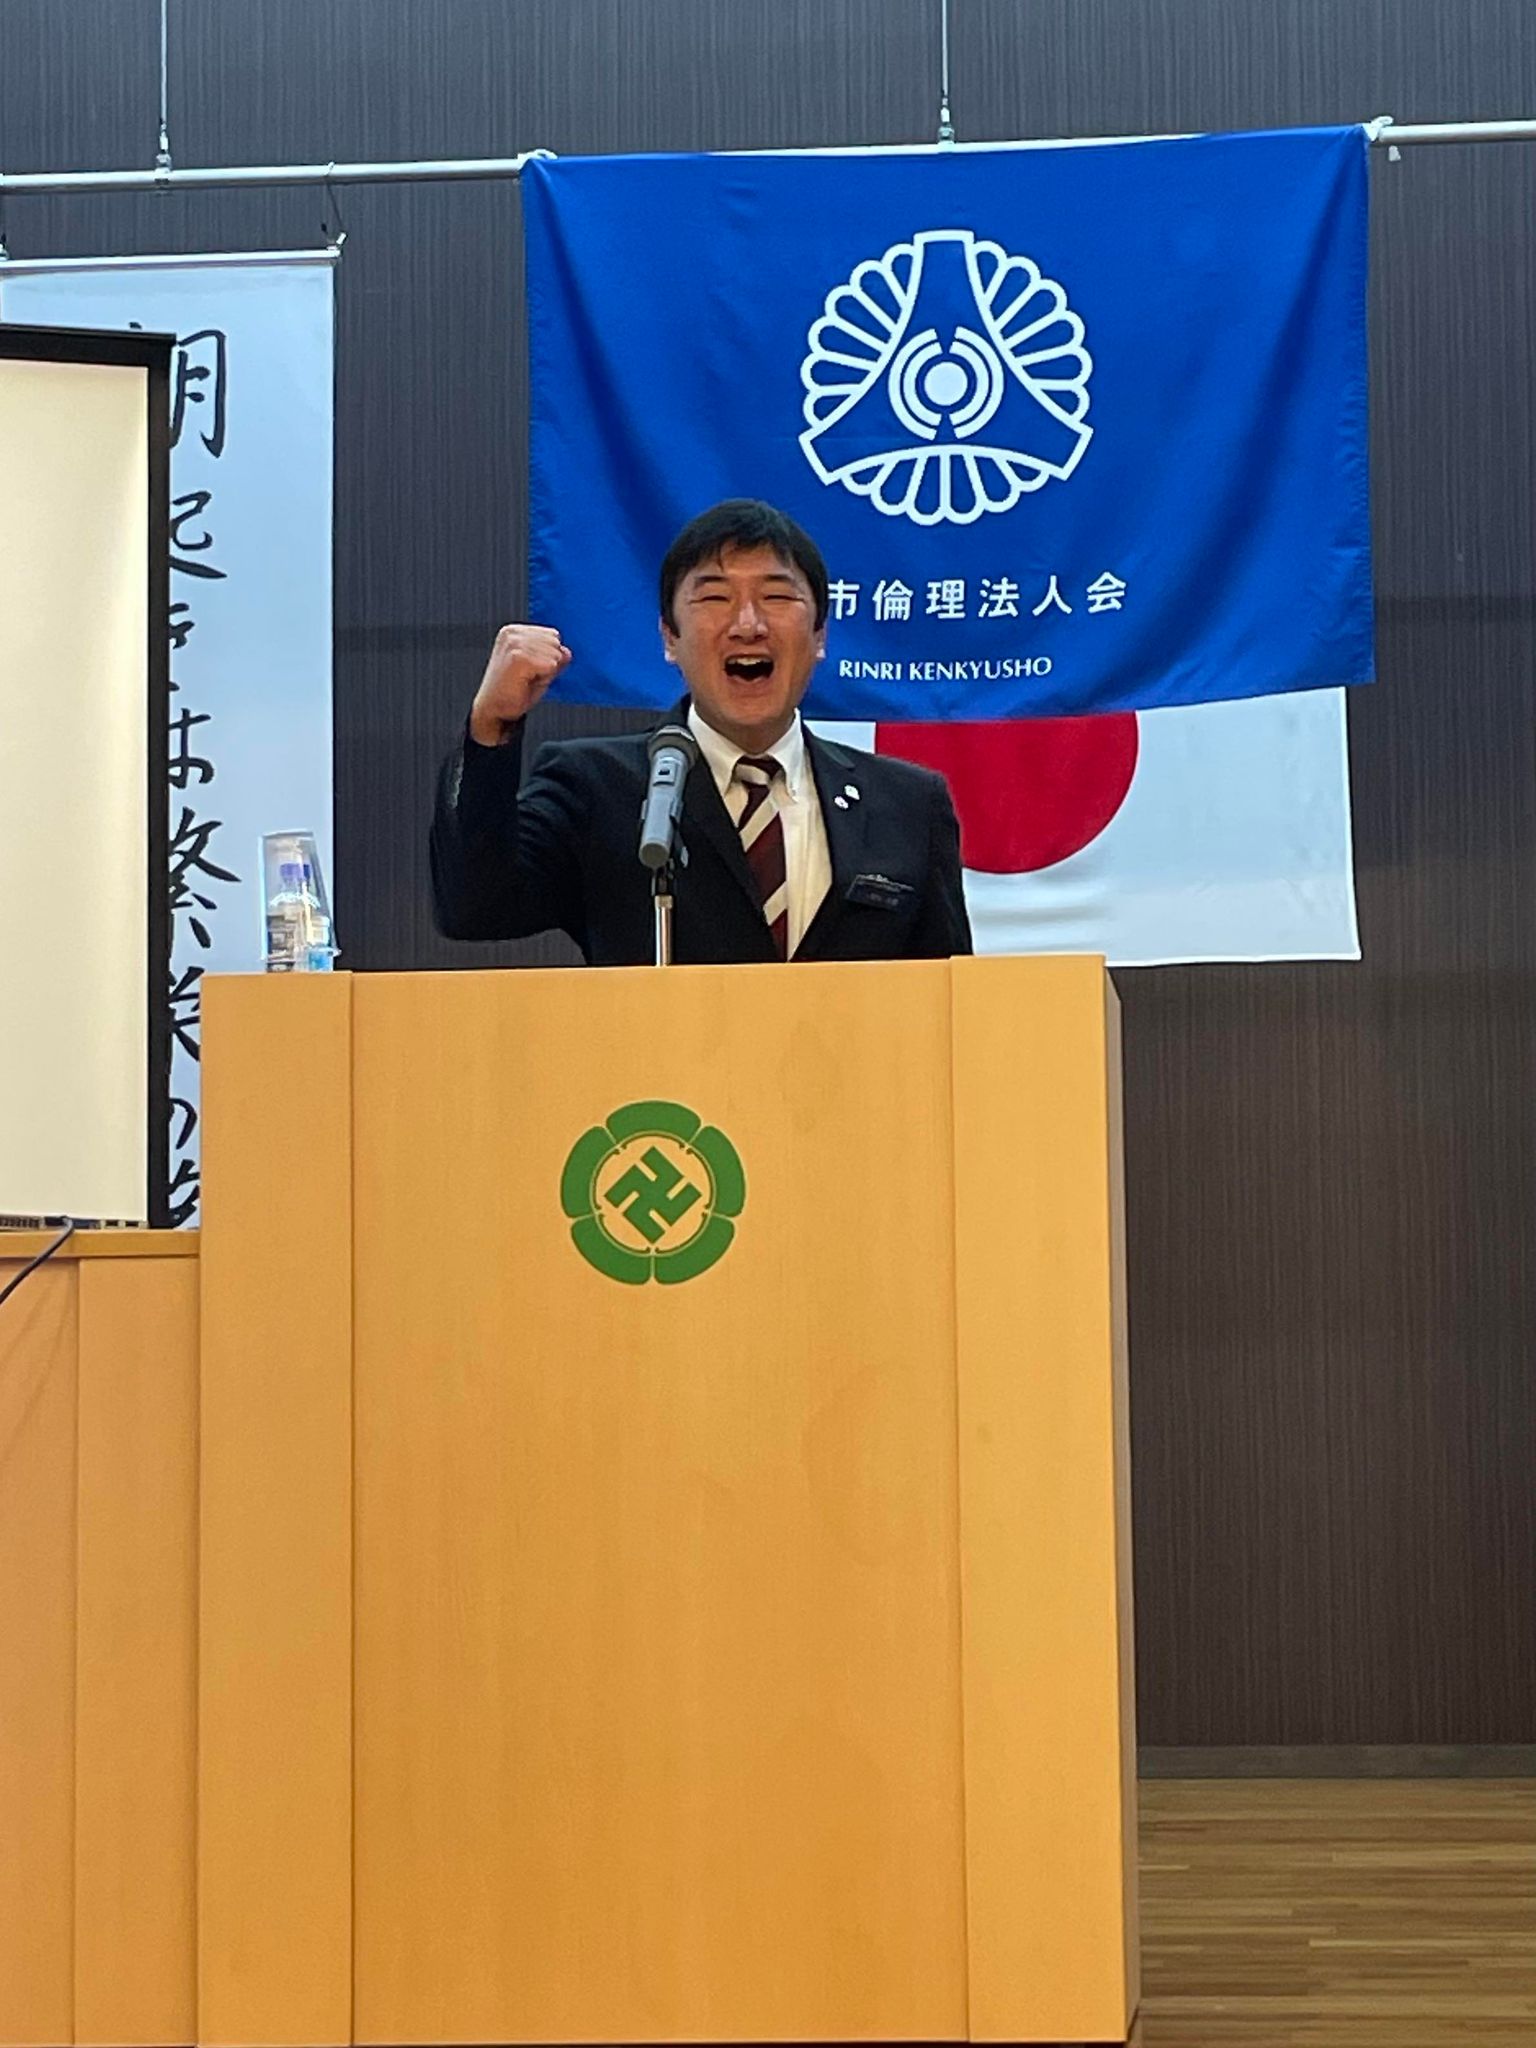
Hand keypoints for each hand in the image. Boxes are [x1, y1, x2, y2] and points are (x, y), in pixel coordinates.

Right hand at [468, 624, 572, 744]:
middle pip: (555, 643)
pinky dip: (544, 678)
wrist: (494, 710)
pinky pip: (550, 665)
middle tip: (528, 676)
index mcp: (515, 631)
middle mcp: (513, 633)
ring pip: (555, 654)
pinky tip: (526, 682)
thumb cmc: (513, 692)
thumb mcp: (540, 670)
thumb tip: (567, 651)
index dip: (549, 657)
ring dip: (546, 672)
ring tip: (527, 679)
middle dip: (549, 663)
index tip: (530, 669)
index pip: (553, 635)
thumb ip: (554, 658)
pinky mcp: (517, 657)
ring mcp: (514, 643)